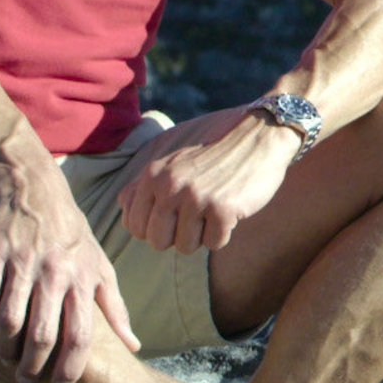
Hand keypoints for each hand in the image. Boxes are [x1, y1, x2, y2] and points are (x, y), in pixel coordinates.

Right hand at [0, 188, 141, 382]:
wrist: (36, 191)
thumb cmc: (72, 238)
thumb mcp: (100, 268)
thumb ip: (115, 308)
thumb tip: (134, 346)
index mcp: (83, 279)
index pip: (81, 334)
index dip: (70, 366)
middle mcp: (55, 272)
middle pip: (42, 334)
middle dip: (33, 365)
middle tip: (27, 379)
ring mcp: (23, 262)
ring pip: (10, 319)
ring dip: (4, 346)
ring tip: (4, 355)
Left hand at [117, 105, 296, 252]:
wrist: (259, 135)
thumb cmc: (214, 152)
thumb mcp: (172, 160)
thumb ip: (145, 183)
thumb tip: (123, 206)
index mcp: (153, 175)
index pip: (134, 226)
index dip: (154, 228)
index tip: (173, 217)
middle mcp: (170, 186)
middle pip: (157, 242)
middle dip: (176, 236)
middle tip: (195, 217)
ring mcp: (197, 198)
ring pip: (185, 247)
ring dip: (201, 235)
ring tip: (213, 210)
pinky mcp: (223, 210)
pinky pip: (214, 243)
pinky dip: (224, 233)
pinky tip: (231, 210)